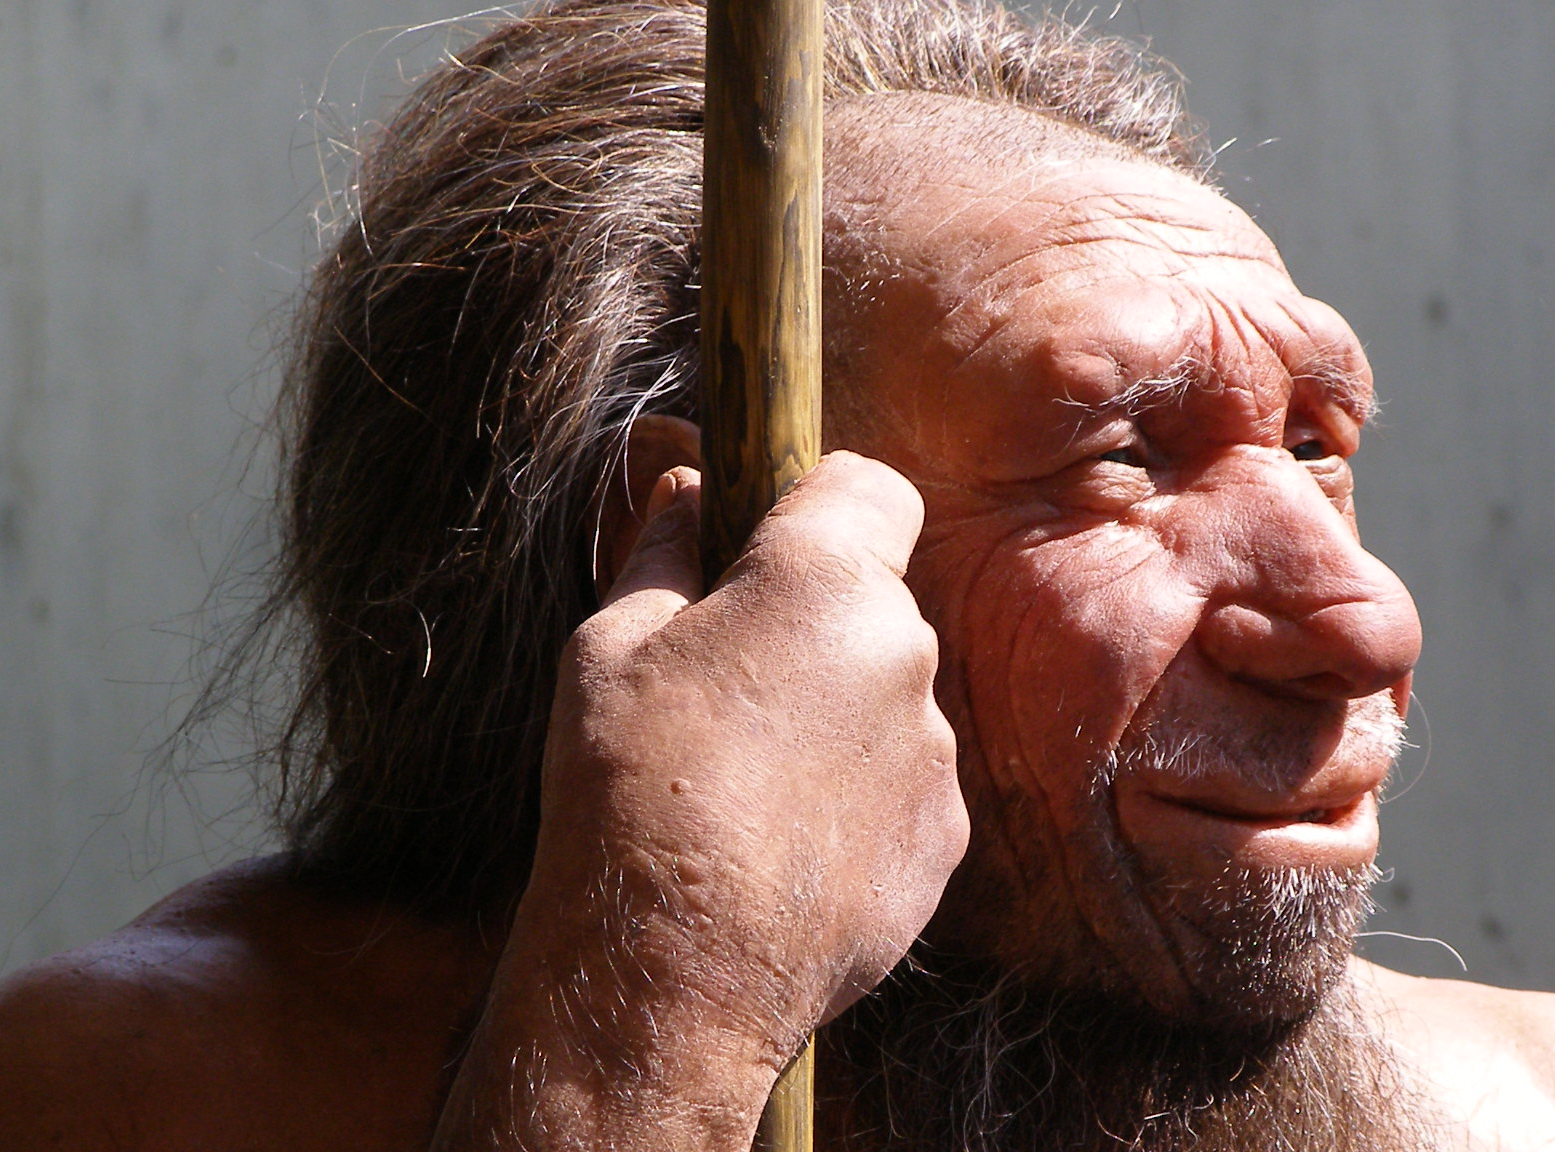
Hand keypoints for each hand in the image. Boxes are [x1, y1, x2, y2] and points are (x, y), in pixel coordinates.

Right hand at [437, 451, 965, 1150]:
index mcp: (825, 582)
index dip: (818, 504)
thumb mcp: (608, 645)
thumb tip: (683, 487)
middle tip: (723, 691)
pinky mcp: (946, 840)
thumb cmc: (627, 787)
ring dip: (834, 722)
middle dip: (812, 627)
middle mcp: (907, 654)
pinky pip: (902, 790)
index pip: (870, 486)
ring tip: (743, 790)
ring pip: (888, 702)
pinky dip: (855, 805)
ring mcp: (935, 753)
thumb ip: (663, 552)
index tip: (767, 544)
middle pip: (873, 604)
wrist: (674, 968)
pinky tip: (778, 848)